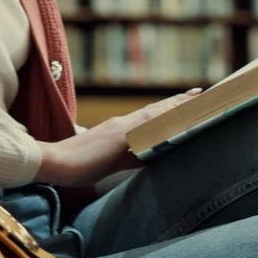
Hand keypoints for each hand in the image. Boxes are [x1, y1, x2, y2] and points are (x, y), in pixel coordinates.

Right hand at [34, 88, 201, 185]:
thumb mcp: (110, 160)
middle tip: (204, 93)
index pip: (152, 114)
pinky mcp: (120, 137)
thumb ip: (129, 156)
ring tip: (201, 103)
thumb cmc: (76, 164)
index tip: (190, 98)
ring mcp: (122, 128)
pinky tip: (182, 123)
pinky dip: (166, 125)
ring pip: (158, 115)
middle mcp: (124, 123)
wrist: (53, 162)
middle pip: (159, 110)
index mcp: (121, 128)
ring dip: (180, 109)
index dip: (172, 106)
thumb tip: (149, 156)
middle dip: (182, 102)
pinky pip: (149, 129)